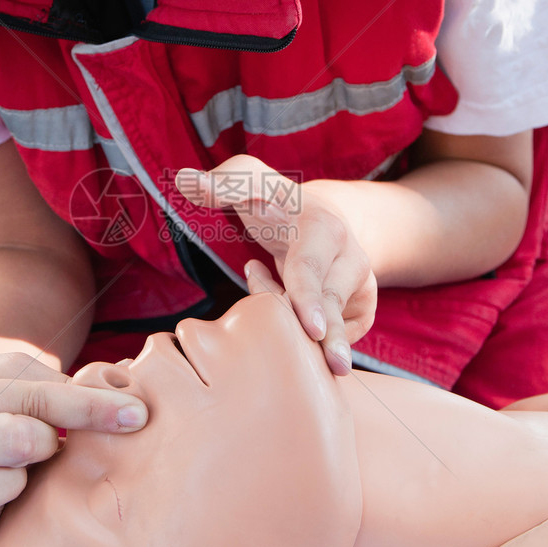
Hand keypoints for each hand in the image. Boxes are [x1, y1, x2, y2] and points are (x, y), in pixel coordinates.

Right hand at [0, 351, 147, 546]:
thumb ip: (68, 388)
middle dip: (45, 440)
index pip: (35, 398)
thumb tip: (131, 409)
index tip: (137, 416)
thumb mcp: (23, 374)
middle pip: (14, 440)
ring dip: (12, 484)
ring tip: (21, 477)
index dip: (91, 406)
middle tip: (47, 442)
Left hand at [176, 156, 375, 373]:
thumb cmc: (275, 202)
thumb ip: (220, 184)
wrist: (318, 217)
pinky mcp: (363, 306)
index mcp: (322, 227)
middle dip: (331, 335)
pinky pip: (341, 330)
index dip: (308, 298)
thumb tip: (184, 180)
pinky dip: (314, 335)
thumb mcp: (249, 181)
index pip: (310, 268)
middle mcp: (350, 255)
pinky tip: (294, 315)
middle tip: (333, 365)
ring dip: (309, 334)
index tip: (312, 328)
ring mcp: (361, 283)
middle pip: (330, 303)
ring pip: (335, 322)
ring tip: (302, 334)